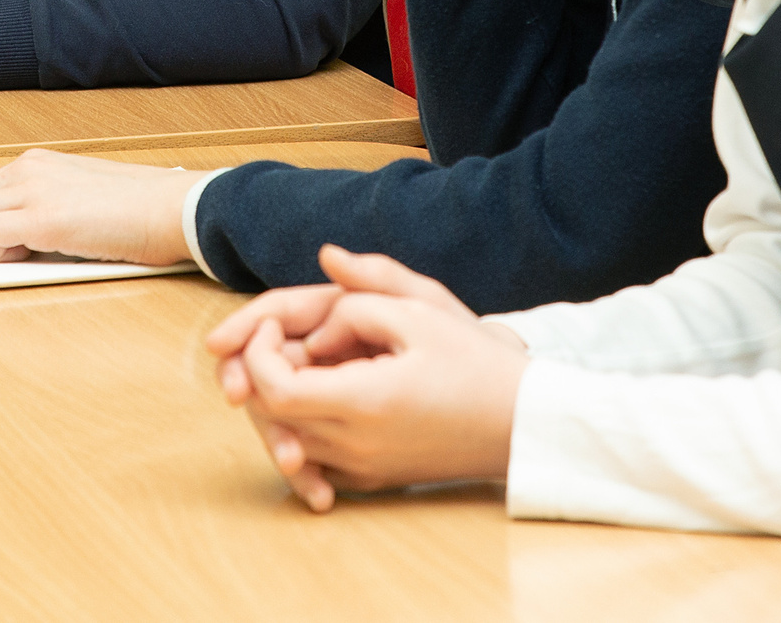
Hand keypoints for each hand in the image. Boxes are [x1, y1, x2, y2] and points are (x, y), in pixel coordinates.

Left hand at [0, 149, 198, 263]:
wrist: (177, 208)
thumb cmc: (142, 210)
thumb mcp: (81, 200)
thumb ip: (43, 210)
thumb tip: (12, 240)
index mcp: (40, 163)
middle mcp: (31, 169)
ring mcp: (35, 191)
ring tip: (21, 254)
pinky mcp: (44, 218)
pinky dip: (0, 252)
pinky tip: (31, 254)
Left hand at [209, 246, 525, 510]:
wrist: (522, 423)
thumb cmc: (477, 363)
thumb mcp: (421, 310)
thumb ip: (357, 302)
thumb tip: (315, 317)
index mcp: (364, 402)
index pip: (274, 387)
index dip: (258, 351)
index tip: (275, 323)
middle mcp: (356, 446)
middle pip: (272, 415)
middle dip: (261, 370)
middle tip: (285, 333)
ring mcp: (363, 468)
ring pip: (288, 436)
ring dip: (281, 395)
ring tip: (308, 355)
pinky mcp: (373, 479)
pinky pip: (316, 458)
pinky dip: (303, 426)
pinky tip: (323, 389)